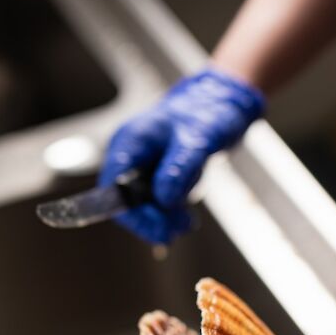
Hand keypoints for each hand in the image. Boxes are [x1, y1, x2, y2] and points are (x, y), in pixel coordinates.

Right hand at [99, 68, 264, 243]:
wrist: (220, 104)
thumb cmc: (207, 115)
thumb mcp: (198, 140)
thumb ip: (179, 168)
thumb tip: (164, 198)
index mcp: (132, 141)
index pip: (115, 187)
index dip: (133, 214)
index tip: (160, 230)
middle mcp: (130, 154)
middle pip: (125, 201)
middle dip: (151, 220)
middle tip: (179, 228)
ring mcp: (141, 165)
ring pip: (141, 204)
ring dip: (162, 219)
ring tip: (187, 222)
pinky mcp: (154, 174)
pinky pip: (154, 201)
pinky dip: (169, 213)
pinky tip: (185, 217)